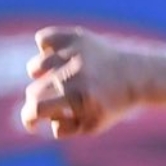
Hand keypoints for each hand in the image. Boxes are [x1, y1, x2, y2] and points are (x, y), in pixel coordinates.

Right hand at [21, 26, 147, 137]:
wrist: (137, 76)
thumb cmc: (112, 104)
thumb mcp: (92, 125)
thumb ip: (64, 129)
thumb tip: (44, 119)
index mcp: (78, 99)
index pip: (35, 109)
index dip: (28, 120)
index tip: (32, 124)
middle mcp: (74, 74)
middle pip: (34, 91)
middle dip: (38, 101)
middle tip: (53, 103)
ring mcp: (74, 53)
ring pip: (36, 67)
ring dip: (42, 77)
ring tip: (59, 79)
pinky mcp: (76, 36)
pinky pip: (43, 39)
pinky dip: (45, 49)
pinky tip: (59, 58)